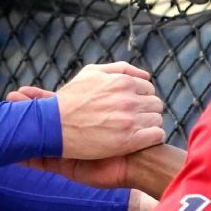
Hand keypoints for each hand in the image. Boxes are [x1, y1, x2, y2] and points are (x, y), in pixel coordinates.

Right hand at [20, 62, 163, 160]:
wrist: (53, 125)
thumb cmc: (71, 99)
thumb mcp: (91, 73)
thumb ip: (120, 69)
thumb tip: (145, 74)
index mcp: (122, 81)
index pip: (149, 88)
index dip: (140, 97)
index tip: (130, 106)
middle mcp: (129, 99)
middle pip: (155, 104)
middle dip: (146, 110)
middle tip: (132, 118)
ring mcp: (129, 120)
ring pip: (157, 120)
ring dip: (148, 124)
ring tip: (133, 130)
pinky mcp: (129, 141)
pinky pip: (157, 135)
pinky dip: (152, 137)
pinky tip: (139, 139)